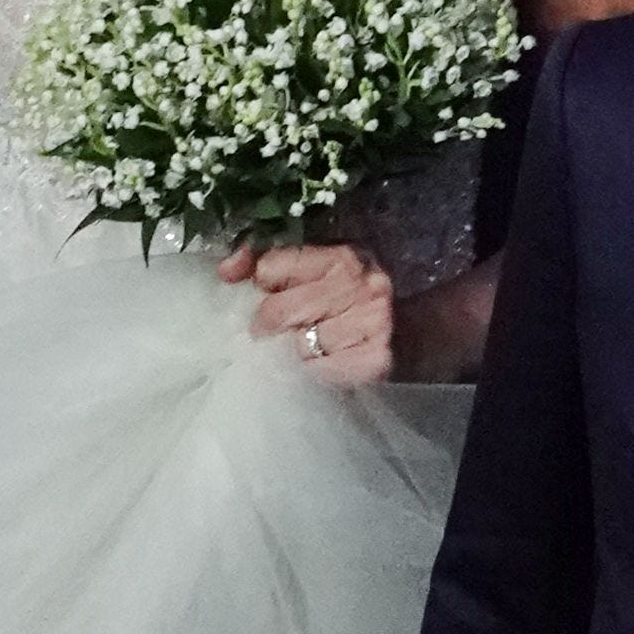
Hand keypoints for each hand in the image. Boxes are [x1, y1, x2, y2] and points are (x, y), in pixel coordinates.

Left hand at [222, 235, 396, 385]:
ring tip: (299, 353)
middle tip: (271, 337)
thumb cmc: (341, 310)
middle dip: (267, 327)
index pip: (273, 267)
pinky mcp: (374, 360)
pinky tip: (313, 370)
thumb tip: (227, 269)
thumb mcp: (310, 278)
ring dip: (289, 355)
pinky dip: (309, 375)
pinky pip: (318, 372)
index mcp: (340, 258)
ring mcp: (371, 322)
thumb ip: (266, 266)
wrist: (405, 342)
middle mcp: (360, 285)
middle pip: (278, 310)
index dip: (262, 286)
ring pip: (296, 345)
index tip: (265, 298)